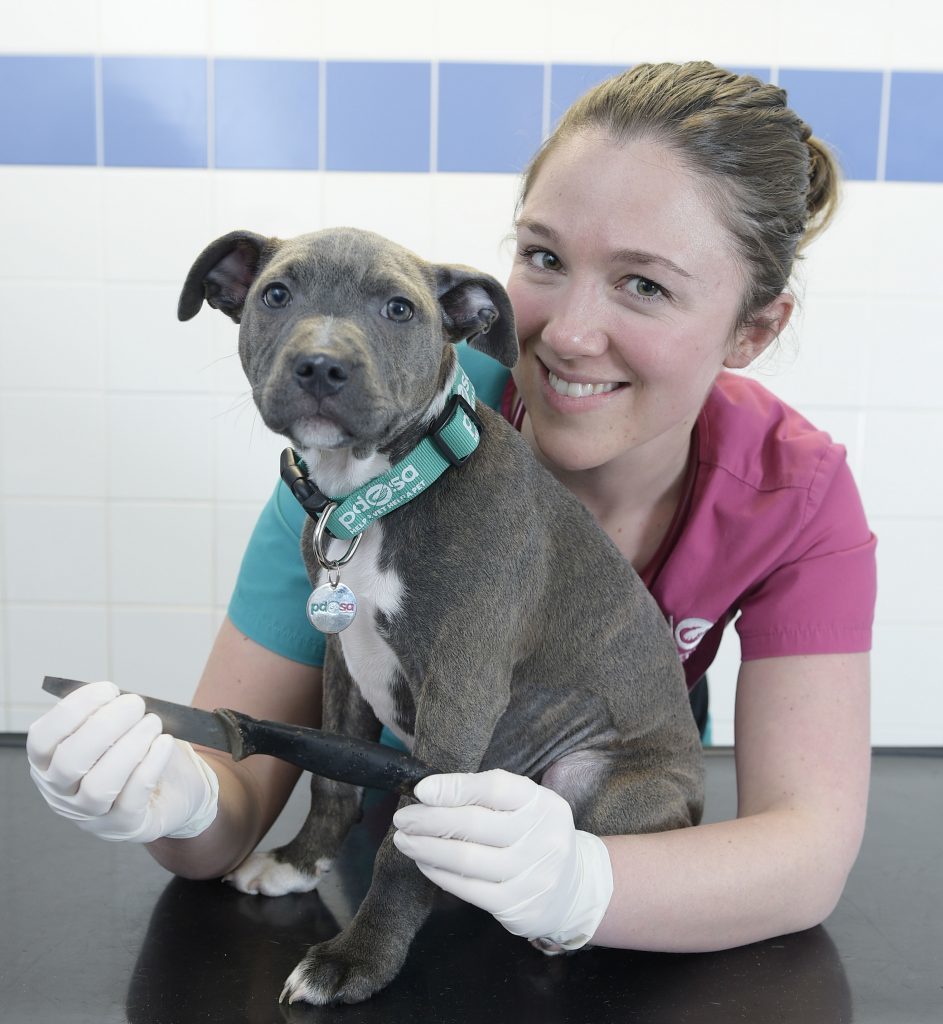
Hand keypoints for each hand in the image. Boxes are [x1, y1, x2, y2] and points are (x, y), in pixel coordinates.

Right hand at [27, 680, 218, 842]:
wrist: (177, 786)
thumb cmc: (140, 751)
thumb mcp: (117, 729)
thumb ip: (107, 714)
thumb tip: (116, 698)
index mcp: (50, 764)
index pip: (42, 741)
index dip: (71, 712)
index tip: (106, 690)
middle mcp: (63, 794)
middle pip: (69, 762)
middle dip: (105, 726)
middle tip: (135, 704)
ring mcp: (92, 815)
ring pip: (99, 785)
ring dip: (129, 747)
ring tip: (153, 723)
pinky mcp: (124, 827)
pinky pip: (132, 798)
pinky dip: (150, 764)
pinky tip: (164, 743)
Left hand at [392, 769, 612, 950]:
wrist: (574, 888)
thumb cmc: (536, 836)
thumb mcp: (525, 807)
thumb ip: (486, 796)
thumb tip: (431, 792)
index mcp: (543, 804)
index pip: (495, 788)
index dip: (455, 788)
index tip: (421, 790)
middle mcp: (542, 838)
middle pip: (474, 824)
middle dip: (429, 820)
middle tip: (402, 818)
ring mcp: (532, 875)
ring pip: (466, 859)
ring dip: (426, 848)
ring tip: (404, 840)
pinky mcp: (517, 907)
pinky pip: (467, 888)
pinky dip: (439, 873)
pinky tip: (425, 862)